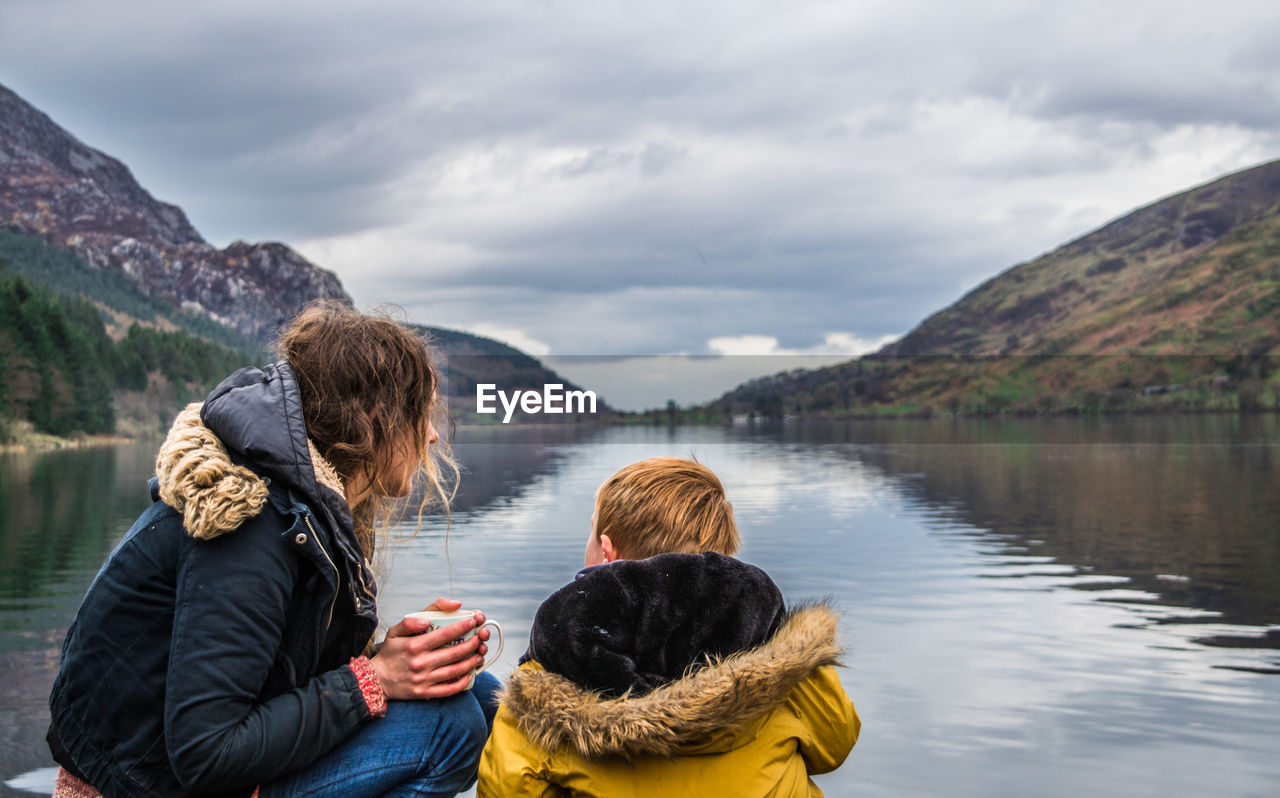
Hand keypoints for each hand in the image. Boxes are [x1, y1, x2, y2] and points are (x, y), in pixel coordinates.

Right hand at [370, 597, 490, 699]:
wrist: (376, 680)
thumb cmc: (389, 653)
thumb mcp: (395, 631)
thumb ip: (412, 620)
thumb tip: (429, 618)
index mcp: (415, 645)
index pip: (445, 633)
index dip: (463, 626)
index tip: (473, 620)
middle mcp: (420, 662)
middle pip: (454, 652)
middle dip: (473, 643)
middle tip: (481, 637)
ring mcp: (423, 679)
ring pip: (455, 670)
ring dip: (472, 662)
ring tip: (480, 654)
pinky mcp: (424, 693)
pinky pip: (448, 689)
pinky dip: (462, 682)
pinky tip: (470, 675)